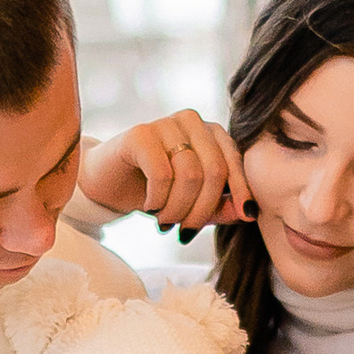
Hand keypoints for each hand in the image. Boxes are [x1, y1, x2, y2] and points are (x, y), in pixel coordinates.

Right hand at [79, 111, 252, 240]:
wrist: (107, 184)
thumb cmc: (153, 192)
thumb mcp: (192, 202)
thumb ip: (220, 205)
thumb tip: (246, 212)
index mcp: (209, 132)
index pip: (234, 160)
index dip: (242, 189)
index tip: (246, 216)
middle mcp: (191, 122)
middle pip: (214, 170)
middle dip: (203, 209)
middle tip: (187, 231)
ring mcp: (165, 123)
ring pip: (190, 175)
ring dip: (178, 209)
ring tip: (165, 222)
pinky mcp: (140, 133)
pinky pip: (162, 174)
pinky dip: (158, 199)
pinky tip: (150, 207)